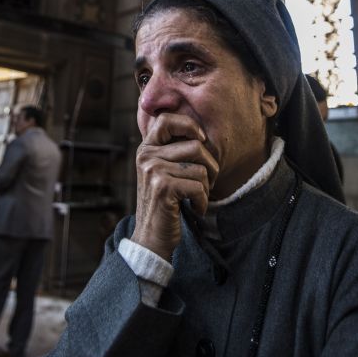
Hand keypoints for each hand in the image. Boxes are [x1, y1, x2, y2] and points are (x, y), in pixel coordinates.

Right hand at [132, 113, 218, 261]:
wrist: (151, 237)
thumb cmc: (165, 203)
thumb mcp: (163, 172)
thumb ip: (173, 151)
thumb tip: (202, 133)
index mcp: (146, 148)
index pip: (167, 119)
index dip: (189, 125)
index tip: (201, 140)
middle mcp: (146, 156)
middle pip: (195, 146)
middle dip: (210, 167)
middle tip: (207, 183)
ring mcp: (153, 171)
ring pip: (201, 169)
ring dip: (207, 187)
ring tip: (197, 198)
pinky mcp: (163, 188)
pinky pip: (199, 186)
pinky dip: (203, 201)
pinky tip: (195, 208)